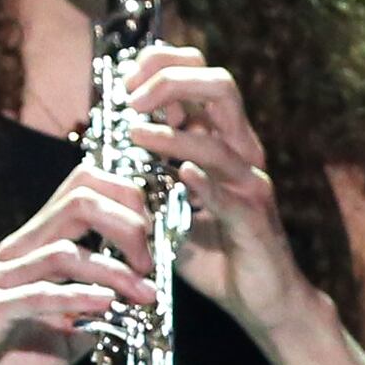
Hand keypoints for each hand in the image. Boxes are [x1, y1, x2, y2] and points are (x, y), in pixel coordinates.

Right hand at [0, 162, 157, 364]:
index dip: (127, 201)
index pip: (81, 191)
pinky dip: (77, 298)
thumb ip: (95, 316)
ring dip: (115, 271)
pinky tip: (107, 306)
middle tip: (153, 261)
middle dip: (129, 222)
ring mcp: (1, 278)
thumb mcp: (63, 335)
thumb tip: (137, 308)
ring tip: (144, 294)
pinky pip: (37, 295)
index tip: (157, 238)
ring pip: (65, 251)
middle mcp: (18, 252)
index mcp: (34, 247)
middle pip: (78, 201)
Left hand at [126, 46, 319, 337]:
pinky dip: (204, 182)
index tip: (124, 79)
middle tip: (131, 100)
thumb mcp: (171, 203)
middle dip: (171, 80)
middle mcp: (241, 152)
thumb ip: (147, 174)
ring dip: (172, 135)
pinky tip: (181, 174)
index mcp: (222, 140)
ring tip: (135, 135)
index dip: (162, 65)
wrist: (260, 299)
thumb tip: (104, 146)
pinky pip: (230, 195)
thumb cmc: (214, 249)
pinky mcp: (254, 221)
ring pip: (218, 141)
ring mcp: (250, 184)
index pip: (201, 77)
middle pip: (220, 86)